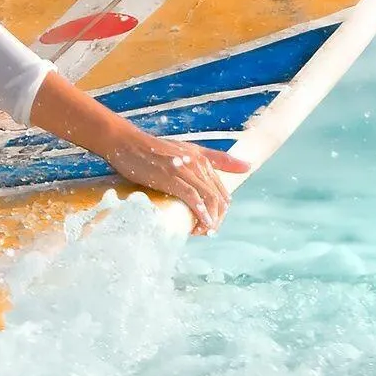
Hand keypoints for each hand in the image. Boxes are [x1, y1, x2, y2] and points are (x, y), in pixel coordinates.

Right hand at [98, 129, 249, 233]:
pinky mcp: (172, 176)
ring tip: (200, 232)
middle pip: (220, 198)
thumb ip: (214, 158)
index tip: (207, 224)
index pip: (222, 192)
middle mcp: (199, 164)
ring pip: (210, 199)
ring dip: (209, 220)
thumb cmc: (152, 150)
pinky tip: (198, 225)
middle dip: (216, 219)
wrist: (126, 143)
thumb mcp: (186, 150)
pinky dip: (199, 213)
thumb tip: (248, 166)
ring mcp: (186, 170)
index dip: (219, 212)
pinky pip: (192, 197)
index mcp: (203, 160)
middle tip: (204, 232)